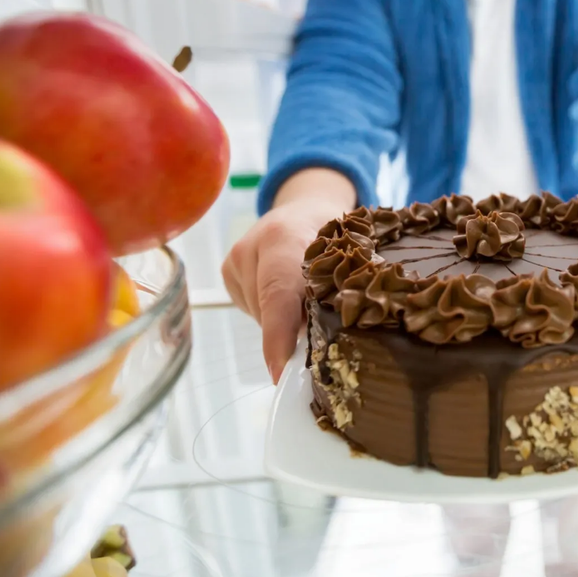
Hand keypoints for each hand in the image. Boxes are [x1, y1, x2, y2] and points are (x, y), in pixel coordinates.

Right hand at [221, 169, 354, 382]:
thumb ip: (340, 291)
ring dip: (285, 321)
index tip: (281, 370)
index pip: (278, 295)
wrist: (305, 206)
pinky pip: (253, 309)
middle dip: (294, 332)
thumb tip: (337, 344)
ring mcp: (236, 259)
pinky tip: (287, 292)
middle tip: (323, 334)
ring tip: (306, 298)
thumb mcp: (348, 253)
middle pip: (270, 313)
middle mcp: (252, 247)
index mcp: (285, 237)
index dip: (279, 336)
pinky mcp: (228, 271)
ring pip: (261, 316)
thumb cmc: (335, 233)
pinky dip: (273, 312)